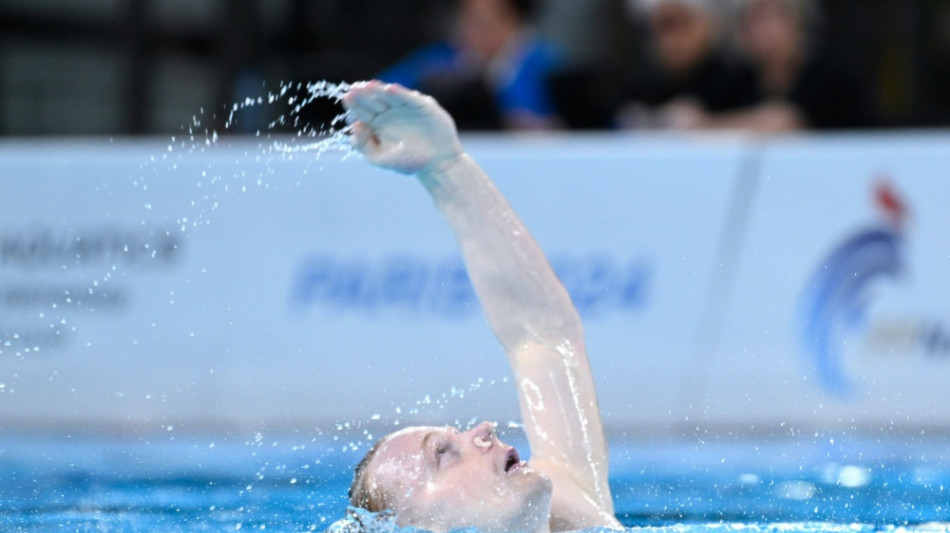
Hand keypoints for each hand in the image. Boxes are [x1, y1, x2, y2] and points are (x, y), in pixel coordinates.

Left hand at [342, 81, 463, 174]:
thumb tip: (354, 126)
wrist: (436, 164)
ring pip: (390, 96)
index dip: (354, 104)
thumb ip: (364, 145)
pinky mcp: (422, 106)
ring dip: (379, 90)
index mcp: (376, 123)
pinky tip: (390, 90)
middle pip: (373, 100)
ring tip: (369, 86)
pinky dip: (401, 94)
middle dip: (364, 95)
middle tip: (354, 89)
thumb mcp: (380, 158)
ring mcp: (405, 107)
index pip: (362, 111)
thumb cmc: (406, 162)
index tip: (346, 98)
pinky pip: (410, 99)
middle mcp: (389, 112)